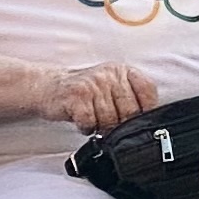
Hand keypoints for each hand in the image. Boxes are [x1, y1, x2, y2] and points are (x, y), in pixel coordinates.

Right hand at [39, 61, 160, 131]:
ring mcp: (93, 85)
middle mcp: (109, 74)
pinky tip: (82, 121)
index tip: (139, 120)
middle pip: (130, 110)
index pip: (148, 90)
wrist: (50, 88)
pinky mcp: (76, 97)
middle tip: (110, 125)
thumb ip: (130, 97)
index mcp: (122, 71)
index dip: (147, 110)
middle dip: (121, 124)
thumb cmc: (86, 92)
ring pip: (110, 119)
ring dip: (102, 127)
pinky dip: (87, 128)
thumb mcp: (111, 86)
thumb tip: (148, 122)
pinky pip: (90, 123)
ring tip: (94, 120)